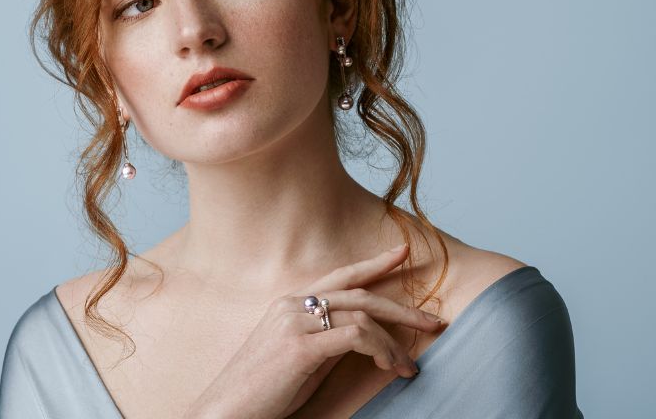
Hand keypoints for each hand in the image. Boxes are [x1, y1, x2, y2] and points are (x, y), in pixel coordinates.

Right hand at [184, 244, 445, 418]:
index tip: (403, 253)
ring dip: (393, 342)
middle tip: (433, 321)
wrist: (223, 414)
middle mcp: (292, 305)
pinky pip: (355, 336)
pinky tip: (388, 365)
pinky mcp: (299, 346)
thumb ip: (326, 340)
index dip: (373, 264)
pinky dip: (380, 348)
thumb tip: (363, 336)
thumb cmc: (260, 395)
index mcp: (289, 305)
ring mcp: (295, 323)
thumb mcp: (300, 360)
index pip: (340, 276)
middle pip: (359, 293)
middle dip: (401, 307)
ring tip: (408, 366)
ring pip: (362, 316)